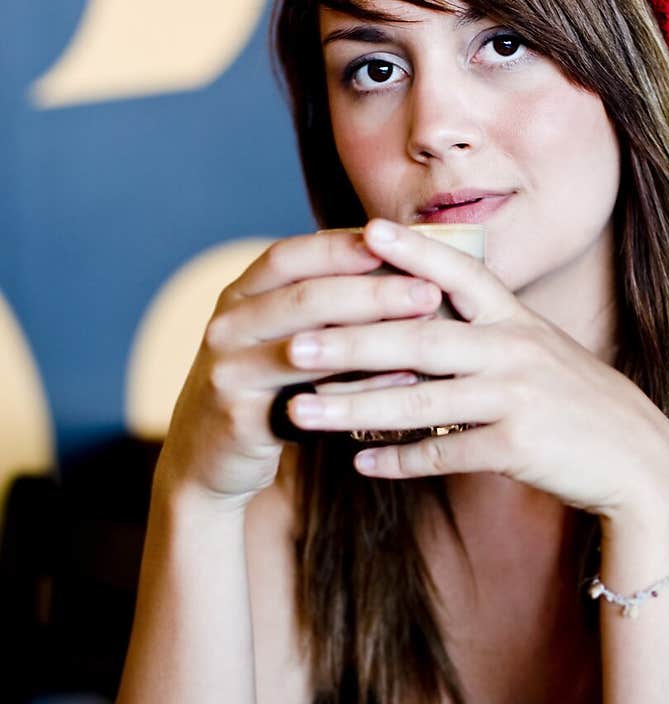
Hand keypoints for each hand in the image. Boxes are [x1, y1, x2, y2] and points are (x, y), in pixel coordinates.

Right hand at [156, 228, 442, 502]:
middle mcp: (227, 327)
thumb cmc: (261, 391)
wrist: (205, 463)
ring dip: (370, 337)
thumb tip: (400, 266)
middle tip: (429, 290)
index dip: (341, 246)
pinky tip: (402, 384)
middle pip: (303, 298)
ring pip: (304, 349)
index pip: (290, 256)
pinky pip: (308, 404)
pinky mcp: (239, 420)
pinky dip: (359, 391)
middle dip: (371, 290)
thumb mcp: (277, 339)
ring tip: (422, 334)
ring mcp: (227, 373)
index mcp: (239, 297)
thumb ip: (319, 307)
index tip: (397, 240)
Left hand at [285, 220, 668, 515]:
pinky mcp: (518, 446)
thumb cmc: (574, 402)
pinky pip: (446, 452)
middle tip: (296, 344)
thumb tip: (414, 314)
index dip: (414, 251)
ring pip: (421, 399)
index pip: (461, 273)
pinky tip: (360, 464)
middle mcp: (514, 350)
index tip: (364, 231)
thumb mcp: (536, 352)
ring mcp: (516, 398)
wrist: (635, 459)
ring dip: (356, 407)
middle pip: (421, 337)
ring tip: (302, 413)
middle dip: (352, 340)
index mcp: (516, 320)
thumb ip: (482, 331)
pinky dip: (400, 459)